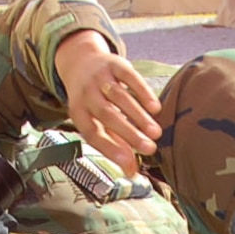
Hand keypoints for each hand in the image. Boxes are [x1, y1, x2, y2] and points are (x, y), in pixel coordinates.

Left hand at [55, 30, 161, 176]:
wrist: (81, 61)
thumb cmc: (92, 101)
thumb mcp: (96, 121)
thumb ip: (115, 145)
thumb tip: (131, 172)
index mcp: (78, 112)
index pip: (92, 133)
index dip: (110, 149)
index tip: (129, 162)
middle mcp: (86, 94)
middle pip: (107, 115)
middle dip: (129, 133)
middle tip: (149, 148)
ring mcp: (99, 77)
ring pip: (119, 97)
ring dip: (138, 116)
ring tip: (156, 133)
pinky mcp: (114, 64)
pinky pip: (129, 78)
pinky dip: (143, 93)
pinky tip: (155, 108)